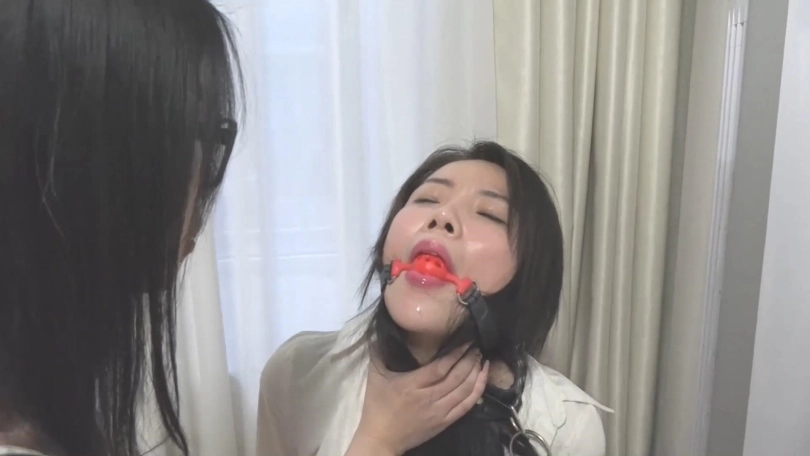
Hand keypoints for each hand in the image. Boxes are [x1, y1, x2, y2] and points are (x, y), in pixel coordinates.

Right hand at [346, 344, 489, 455]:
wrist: (382, 439)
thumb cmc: (377, 405)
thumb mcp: (375, 376)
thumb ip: (379, 351)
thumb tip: (383, 328)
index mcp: (412, 385)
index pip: (441, 367)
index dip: (456, 353)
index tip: (466, 340)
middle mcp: (429, 398)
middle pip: (457, 377)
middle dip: (470, 359)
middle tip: (477, 344)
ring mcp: (440, 412)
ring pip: (465, 390)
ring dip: (476, 372)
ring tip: (481, 357)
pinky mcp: (446, 422)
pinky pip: (468, 405)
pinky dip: (478, 390)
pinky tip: (483, 377)